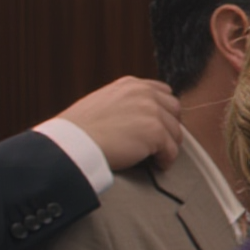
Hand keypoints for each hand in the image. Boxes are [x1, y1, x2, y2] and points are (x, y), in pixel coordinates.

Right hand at [56, 75, 182, 171]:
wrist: (73, 142)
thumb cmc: (81, 128)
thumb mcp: (103, 101)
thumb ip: (125, 102)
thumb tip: (140, 116)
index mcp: (131, 84)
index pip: (163, 93)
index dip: (164, 111)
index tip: (159, 125)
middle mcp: (144, 93)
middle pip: (174, 110)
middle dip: (170, 127)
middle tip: (161, 143)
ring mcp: (152, 111)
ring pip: (176, 132)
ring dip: (168, 146)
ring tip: (157, 156)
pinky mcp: (155, 132)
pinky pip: (172, 151)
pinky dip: (166, 160)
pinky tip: (157, 165)